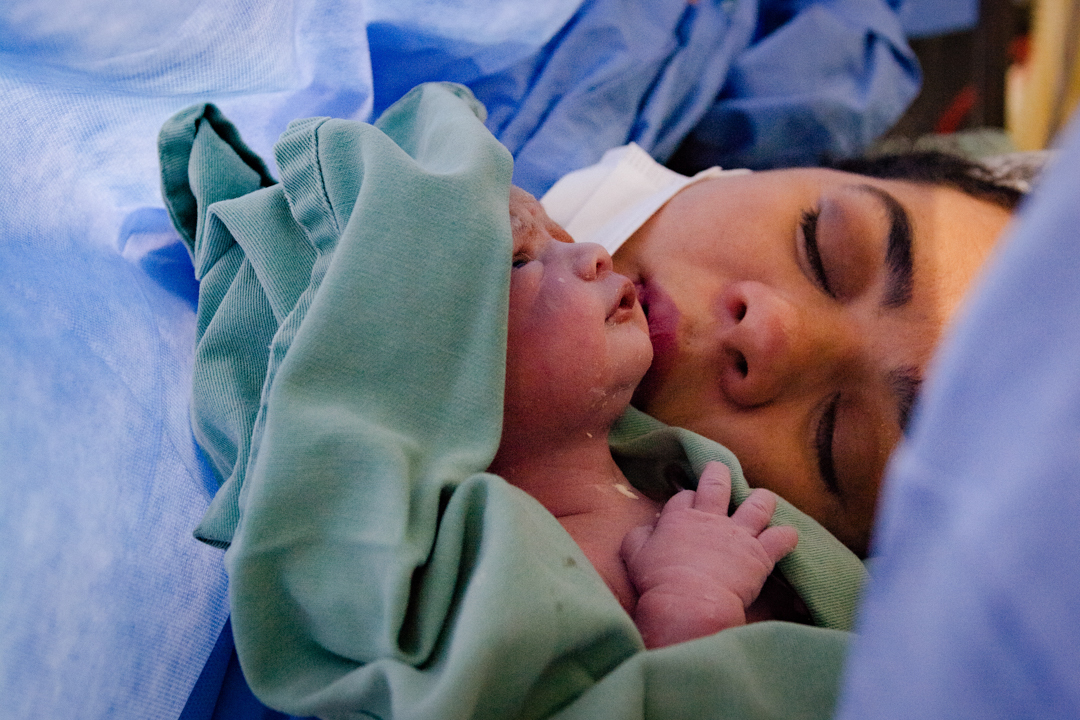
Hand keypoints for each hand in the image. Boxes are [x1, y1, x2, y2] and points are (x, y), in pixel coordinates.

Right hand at [620, 461, 797, 647]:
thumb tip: (649, 527)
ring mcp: (739, 535)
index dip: (686, 498)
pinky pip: (781, 539)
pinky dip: (786, 536)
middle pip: (718, 485)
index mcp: (681, 517)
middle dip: (719, 474)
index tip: (687, 507)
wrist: (690, 601)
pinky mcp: (760, 554)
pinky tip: (788, 535)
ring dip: (762, 500)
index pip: (685, 495)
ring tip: (763, 499)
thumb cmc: (658, 580)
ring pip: (758, 504)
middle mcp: (711, 519)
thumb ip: (639, 536)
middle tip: (721, 471)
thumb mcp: (634, 554)